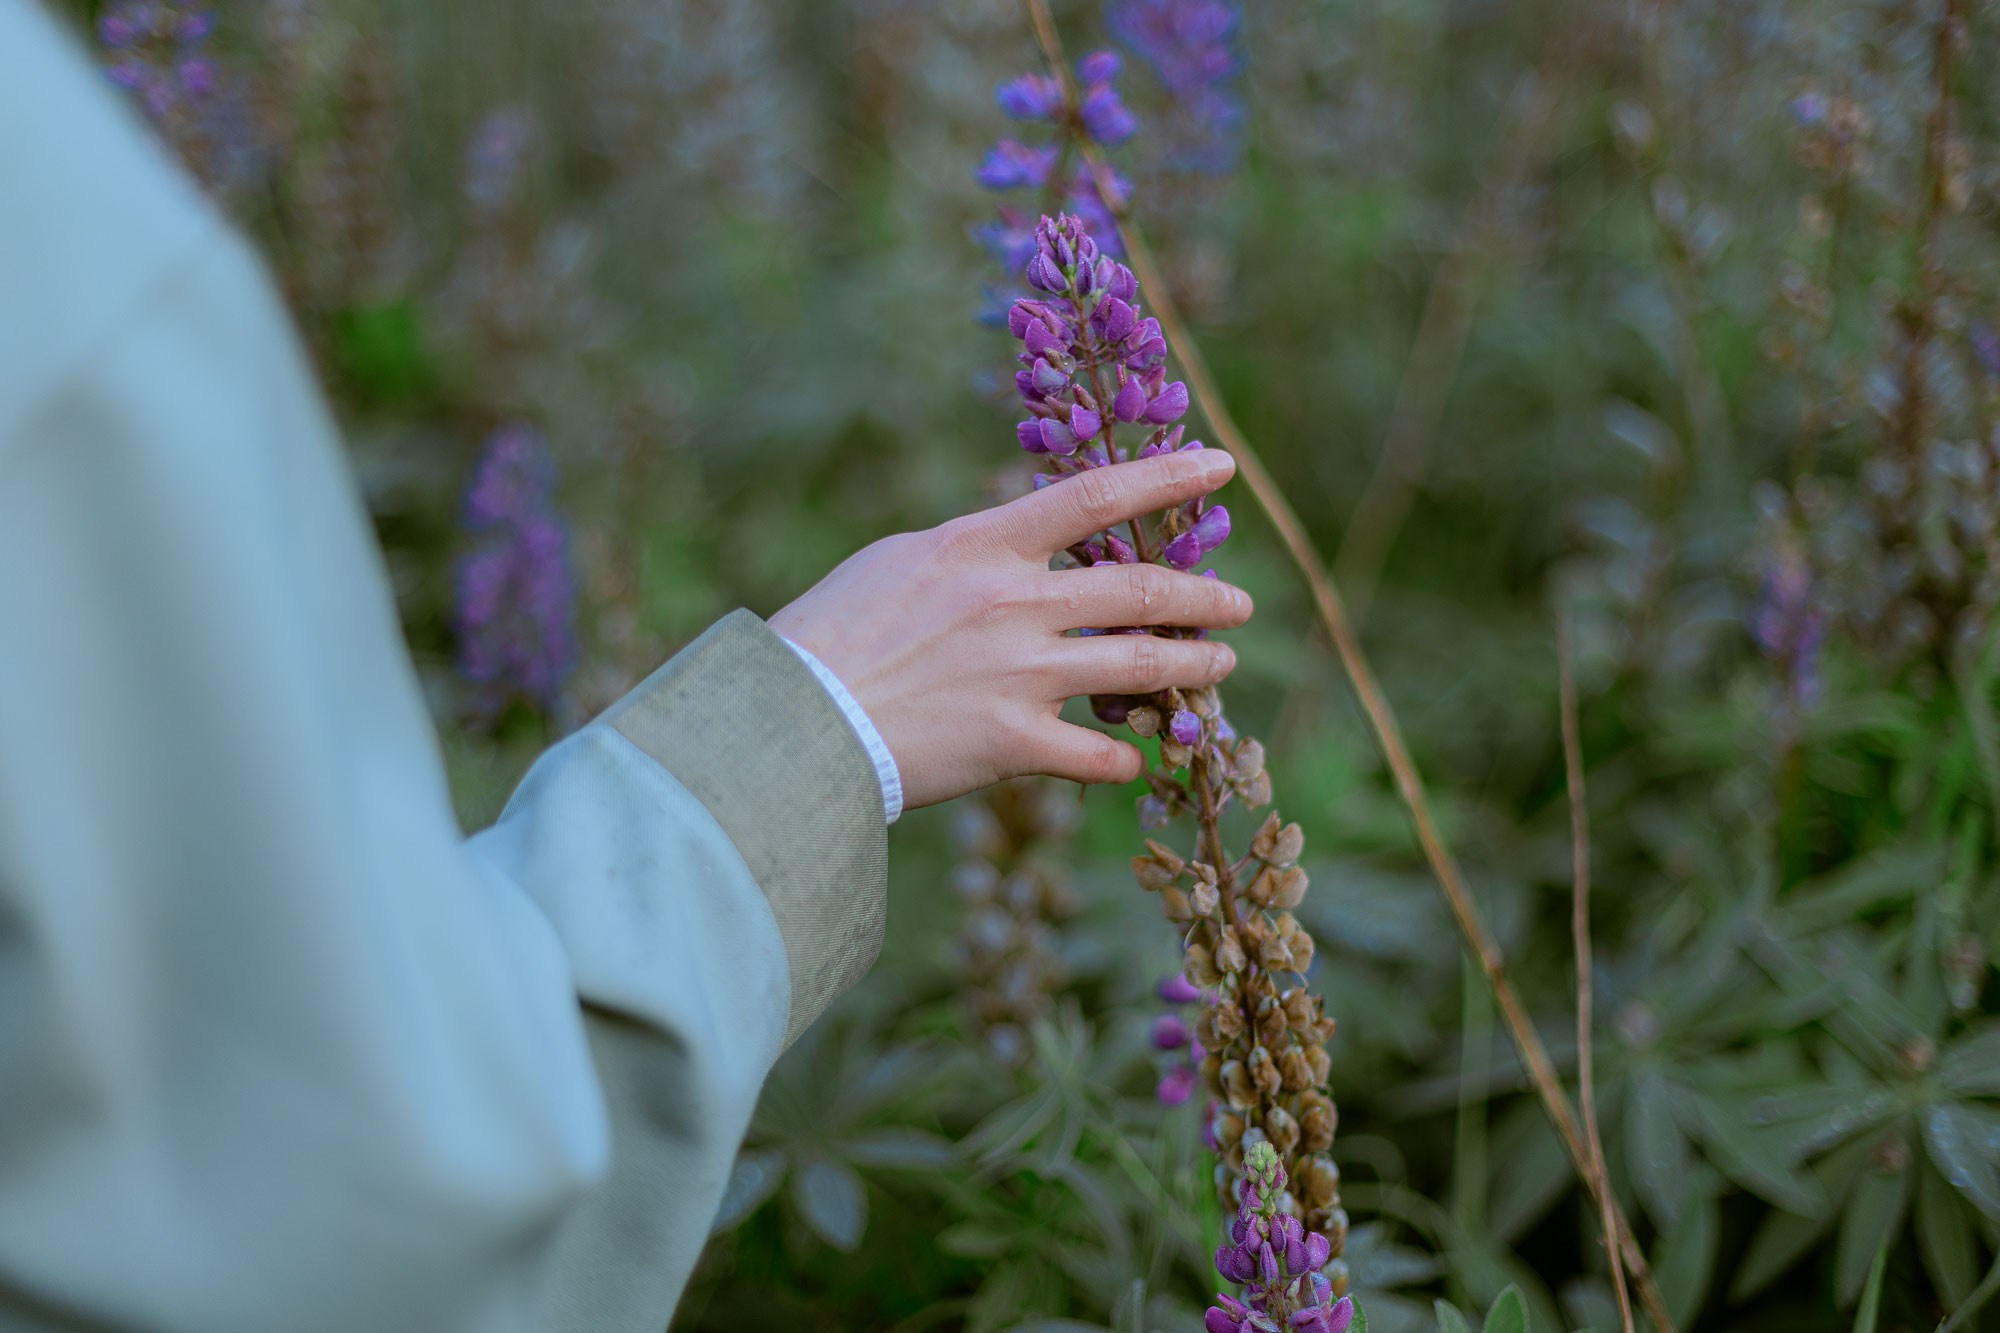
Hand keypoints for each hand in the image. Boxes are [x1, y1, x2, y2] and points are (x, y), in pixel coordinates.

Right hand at [770, 450, 1250, 809]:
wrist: (794, 716)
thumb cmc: (830, 632)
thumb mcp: (901, 561)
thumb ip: (972, 551)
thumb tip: (1018, 543)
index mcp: (984, 546)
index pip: (1095, 496)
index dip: (1167, 477)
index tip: (1220, 464)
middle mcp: (1015, 603)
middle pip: (1141, 590)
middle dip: (1205, 596)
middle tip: (1239, 604)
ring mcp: (1020, 675)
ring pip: (1141, 667)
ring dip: (1194, 668)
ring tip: (1220, 668)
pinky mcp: (1012, 743)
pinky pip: (1098, 755)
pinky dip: (1124, 758)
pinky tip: (1135, 760)